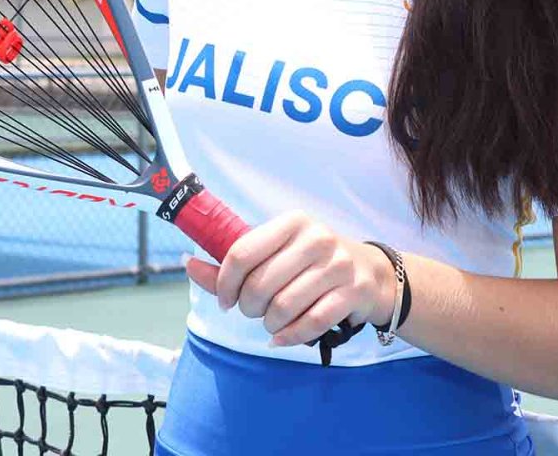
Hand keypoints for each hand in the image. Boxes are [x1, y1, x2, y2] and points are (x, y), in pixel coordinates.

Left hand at [184, 210, 395, 347]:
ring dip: (269, 324)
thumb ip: (230, 262)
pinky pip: (311, 323)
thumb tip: (188, 264)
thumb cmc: (310, 262)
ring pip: (283, 307)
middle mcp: (316, 238)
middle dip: (248, 307)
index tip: (225, 299)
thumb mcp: (274, 252)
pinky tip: (282, 336)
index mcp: (292, 222)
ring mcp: (338, 265)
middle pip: (259, 285)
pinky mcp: (354, 292)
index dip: (223, 283)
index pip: (241, 253)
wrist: (370, 272)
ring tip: (271, 322)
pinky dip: (289, 336)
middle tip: (253, 311)